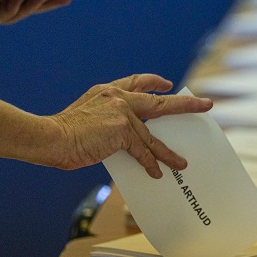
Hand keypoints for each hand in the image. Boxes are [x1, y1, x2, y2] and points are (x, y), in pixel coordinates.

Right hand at [49, 74, 212, 175]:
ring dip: (168, 152)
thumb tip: (125, 140)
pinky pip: (142, 151)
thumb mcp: (86, 118)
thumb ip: (108, 122)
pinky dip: (150, 164)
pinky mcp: (122, 131)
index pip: (137, 82)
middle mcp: (118, 97)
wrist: (50, 137)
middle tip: (206, 105)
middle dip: (185, 106)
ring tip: (183, 162)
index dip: (155, 83)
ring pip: (153, 136)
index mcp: (107, 91)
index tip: (168, 86)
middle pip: (159, 102)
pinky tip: (157, 174)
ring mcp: (122, 113)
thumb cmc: (62, 133)